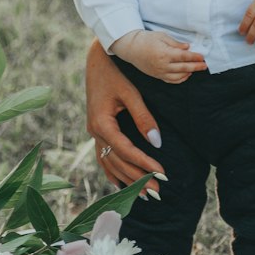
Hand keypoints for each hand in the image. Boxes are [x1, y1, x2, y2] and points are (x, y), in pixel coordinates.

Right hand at [85, 41, 164, 190]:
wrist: (98, 59)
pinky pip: (103, 157)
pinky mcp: (96, 130)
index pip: (125, 151)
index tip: (162, 174)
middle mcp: (94, 131)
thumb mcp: (131, 93)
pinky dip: (112, 172)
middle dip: (138, 178)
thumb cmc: (115, 72)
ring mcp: (93, 132)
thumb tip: (157, 142)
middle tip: (158, 192)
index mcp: (101, 123)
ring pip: (109, 163)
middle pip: (117, 162)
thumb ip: (143, 118)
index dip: (144, 164)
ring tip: (145, 195)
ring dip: (126, 179)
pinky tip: (121, 184)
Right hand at [112, 29, 206, 83]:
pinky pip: (171, 80)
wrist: (131, 47)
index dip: (195, 57)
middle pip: (183, 68)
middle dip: (196, 66)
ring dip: (189, 73)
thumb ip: (176, 44)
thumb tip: (188, 48)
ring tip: (196, 69)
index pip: (184, 57)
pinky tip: (186, 75)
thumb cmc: (146, 39)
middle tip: (204, 65)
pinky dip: (180, 79)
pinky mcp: (157, 76)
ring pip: (178, 77)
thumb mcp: (162, 36)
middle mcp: (162, 65)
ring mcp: (159, 72)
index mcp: (164, 53)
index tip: (203, 57)